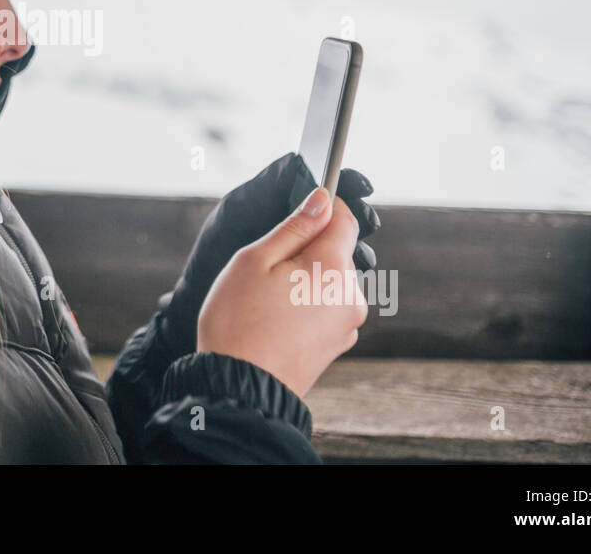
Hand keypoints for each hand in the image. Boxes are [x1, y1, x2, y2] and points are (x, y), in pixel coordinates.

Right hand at [154, 151, 379, 359]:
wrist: (240, 388)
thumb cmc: (238, 322)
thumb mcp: (254, 260)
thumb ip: (294, 227)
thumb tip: (321, 201)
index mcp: (333, 268)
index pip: (345, 218)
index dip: (321, 209)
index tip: (297, 215)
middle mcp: (351, 295)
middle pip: (337, 252)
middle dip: (307, 250)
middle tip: (267, 269)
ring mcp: (347, 323)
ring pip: (331, 281)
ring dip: (307, 280)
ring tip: (268, 300)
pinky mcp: (337, 344)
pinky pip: (327, 308)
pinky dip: (307, 305)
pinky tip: (277, 320)